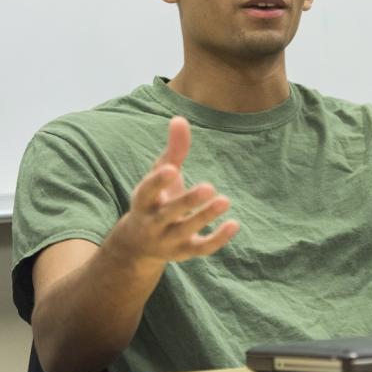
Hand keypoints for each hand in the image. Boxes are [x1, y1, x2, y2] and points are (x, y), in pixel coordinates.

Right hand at [101, 117, 239, 267]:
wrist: (137, 246)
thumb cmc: (153, 200)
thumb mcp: (159, 176)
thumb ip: (173, 150)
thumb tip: (180, 118)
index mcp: (143, 201)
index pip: (147, 191)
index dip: (157, 181)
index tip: (172, 168)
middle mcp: (152, 223)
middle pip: (169, 213)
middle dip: (187, 202)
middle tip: (209, 187)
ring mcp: (168, 240)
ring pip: (186, 231)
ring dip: (205, 217)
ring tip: (225, 200)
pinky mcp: (183, 252)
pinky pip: (201, 249)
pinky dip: (217, 239)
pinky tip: (234, 224)